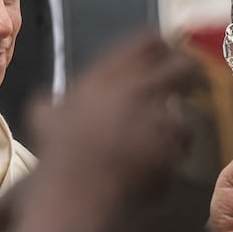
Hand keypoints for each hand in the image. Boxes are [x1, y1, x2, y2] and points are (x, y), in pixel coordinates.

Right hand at [28, 33, 200, 200]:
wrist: (77, 190)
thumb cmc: (58, 152)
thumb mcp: (42, 118)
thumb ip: (47, 103)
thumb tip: (45, 99)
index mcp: (109, 75)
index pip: (149, 42)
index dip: (163, 47)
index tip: (166, 56)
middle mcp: (138, 89)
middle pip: (183, 66)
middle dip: (190, 74)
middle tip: (187, 85)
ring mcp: (158, 119)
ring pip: (183, 114)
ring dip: (174, 127)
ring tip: (157, 141)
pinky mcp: (170, 148)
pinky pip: (180, 147)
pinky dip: (170, 155)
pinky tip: (153, 165)